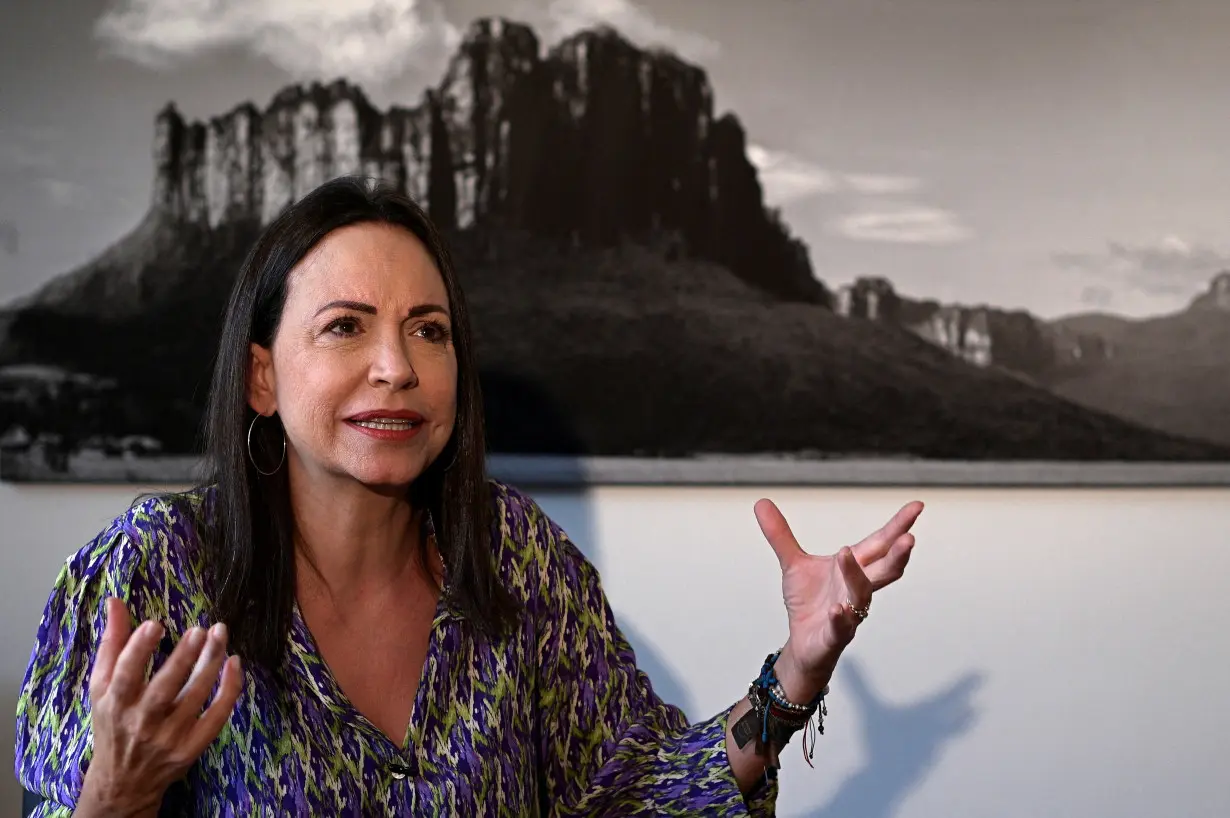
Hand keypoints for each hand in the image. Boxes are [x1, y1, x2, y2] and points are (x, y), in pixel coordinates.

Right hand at [79, 598, 242, 816]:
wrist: (123, 781)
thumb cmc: (112, 723)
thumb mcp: (101, 686)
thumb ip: (112, 643)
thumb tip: (115, 601)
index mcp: (115, 704)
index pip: (126, 676)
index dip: (139, 650)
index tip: (156, 624)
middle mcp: (142, 723)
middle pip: (166, 688)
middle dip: (183, 658)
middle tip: (201, 629)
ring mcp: (169, 737)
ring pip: (196, 697)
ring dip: (211, 664)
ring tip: (220, 635)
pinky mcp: (192, 747)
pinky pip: (217, 716)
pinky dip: (229, 690)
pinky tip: (235, 663)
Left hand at [755, 499, 922, 698]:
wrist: (802, 644)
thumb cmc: (809, 603)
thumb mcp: (793, 564)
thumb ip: (780, 535)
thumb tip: (761, 503)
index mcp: (852, 568)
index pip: (880, 544)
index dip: (898, 526)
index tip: (917, 507)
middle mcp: (856, 589)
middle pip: (885, 570)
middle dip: (897, 554)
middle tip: (909, 538)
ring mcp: (849, 614)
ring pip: (862, 595)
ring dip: (857, 576)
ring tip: (845, 553)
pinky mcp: (834, 636)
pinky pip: (841, 628)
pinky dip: (840, 618)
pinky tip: (837, 609)